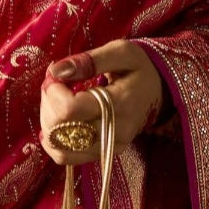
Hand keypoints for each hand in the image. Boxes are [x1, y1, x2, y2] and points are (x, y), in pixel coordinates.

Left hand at [39, 39, 167, 164]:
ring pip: (59, 147)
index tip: (55, 75)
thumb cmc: (139, 68)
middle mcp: (115, 132)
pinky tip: (56, 120)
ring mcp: (110, 146)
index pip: (70, 110)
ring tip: (58, 100)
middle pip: (61, 131)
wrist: (160, 90)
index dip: (52, 92)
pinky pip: (66, 157)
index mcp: (120, 103)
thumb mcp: (120, 52)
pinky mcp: (104, 153)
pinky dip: (53, 139)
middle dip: (48, 104)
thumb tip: (56, 71)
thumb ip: (88, 60)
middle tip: (55, 83)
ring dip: (48, 122)